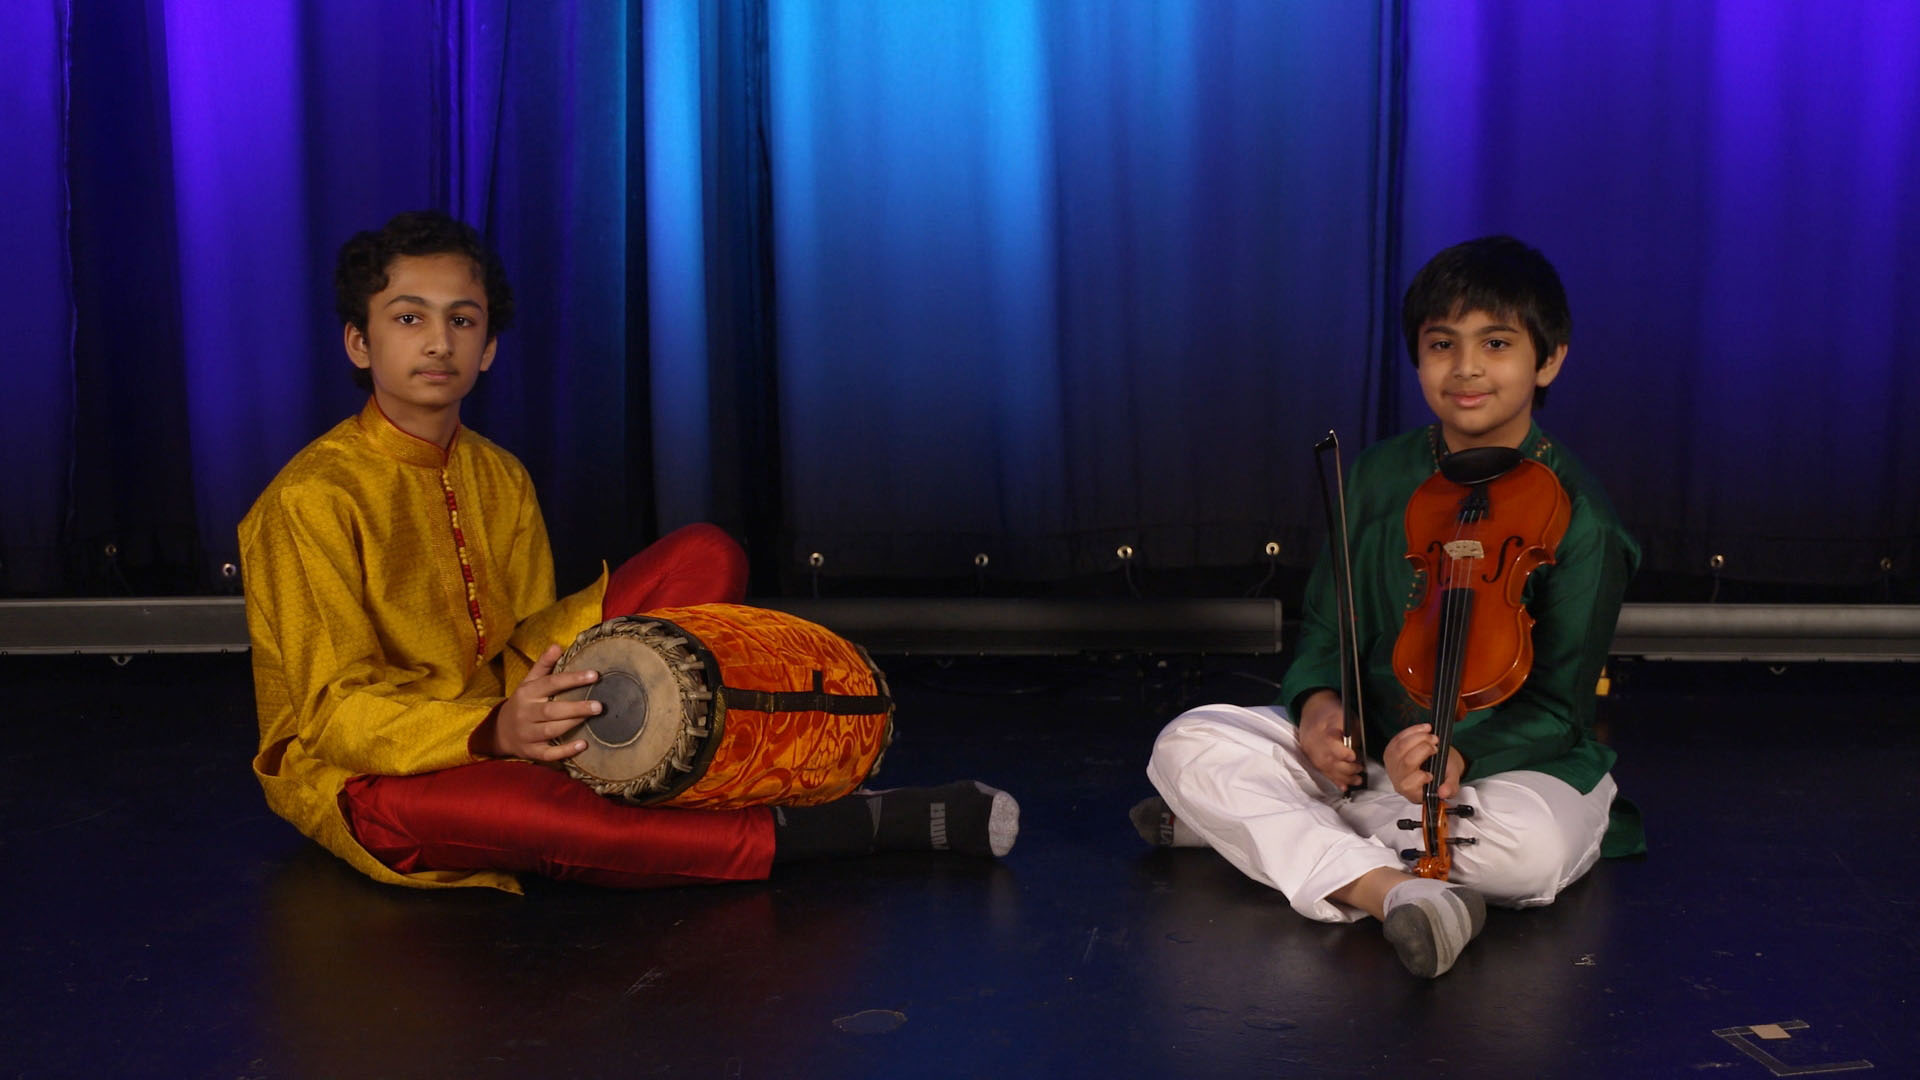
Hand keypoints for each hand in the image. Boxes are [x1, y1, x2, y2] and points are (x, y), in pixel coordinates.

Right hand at [482, 644, 600, 760]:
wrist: (499, 732)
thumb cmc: (522, 703)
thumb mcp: (529, 682)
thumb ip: (544, 665)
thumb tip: (558, 645)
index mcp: (527, 694)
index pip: (550, 684)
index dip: (572, 679)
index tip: (595, 675)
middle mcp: (526, 714)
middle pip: (551, 710)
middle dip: (576, 707)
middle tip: (599, 705)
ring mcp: (527, 734)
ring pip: (551, 730)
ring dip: (572, 724)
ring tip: (594, 718)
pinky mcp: (531, 752)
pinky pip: (548, 754)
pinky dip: (565, 751)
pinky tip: (583, 745)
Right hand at [1296, 689, 1362, 791]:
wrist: (1311, 712)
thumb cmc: (1332, 714)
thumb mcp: (1345, 718)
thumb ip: (1352, 735)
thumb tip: (1358, 752)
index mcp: (1323, 734)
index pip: (1333, 748)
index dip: (1345, 754)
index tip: (1355, 756)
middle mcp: (1316, 747)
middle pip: (1332, 763)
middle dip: (1348, 769)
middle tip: (1360, 768)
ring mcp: (1313, 755)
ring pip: (1329, 771)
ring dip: (1344, 778)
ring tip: (1358, 780)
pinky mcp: (1313, 760)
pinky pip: (1324, 773)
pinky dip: (1335, 781)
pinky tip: (1344, 787)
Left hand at [1382, 723, 1465, 803]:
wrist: (1437, 761)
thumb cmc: (1442, 772)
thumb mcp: (1451, 781)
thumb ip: (1450, 788)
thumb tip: (1443, 793)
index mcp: (1413, 793)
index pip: (1408, 786)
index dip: (1421, 776)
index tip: (1433, 772)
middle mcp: (1399, 780)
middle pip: (1406, 762)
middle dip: (1424, 749)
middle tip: (1436, 745)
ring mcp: (1392, 766)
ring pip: (1400, 748)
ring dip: (1417, 737)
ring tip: (1431, 735)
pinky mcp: (1390, 752)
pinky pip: (1397, 739)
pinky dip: (1412, 731)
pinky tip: (1423, 730)